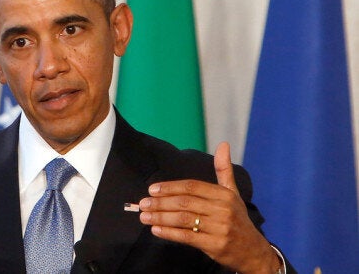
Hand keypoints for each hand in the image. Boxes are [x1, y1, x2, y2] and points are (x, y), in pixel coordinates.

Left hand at [138, 142, 279, 273]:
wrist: (253, 251)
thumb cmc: (238, 219)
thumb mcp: (233, 193)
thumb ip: (223, 170)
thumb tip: (223, 144)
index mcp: (224, 195)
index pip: (191, 187)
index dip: (170, 187)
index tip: (152, 189)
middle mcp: (223, 209)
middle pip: (185, 202)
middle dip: (160, 202)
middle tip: (143, 203)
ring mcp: (220, 228)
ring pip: (183, 219)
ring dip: (160, 217)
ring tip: (144, 217)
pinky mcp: (215, 245)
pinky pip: (187, 237)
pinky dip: (169, 233)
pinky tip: (156, 230)